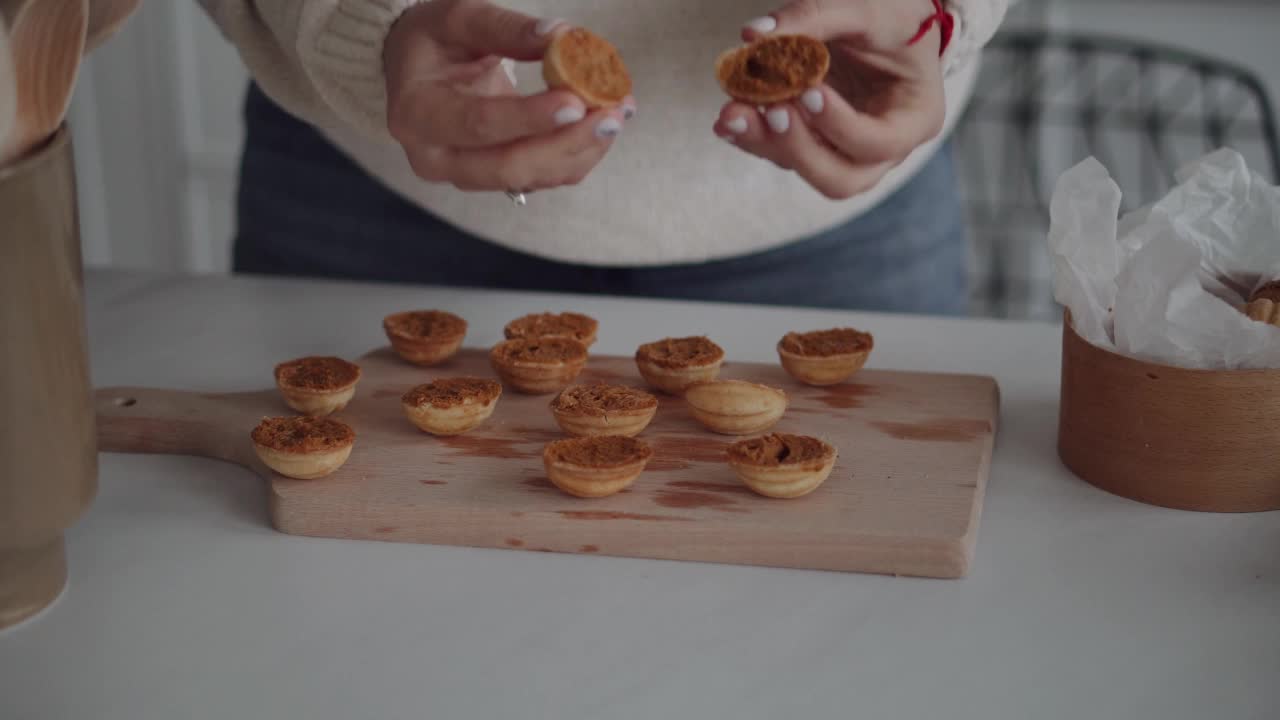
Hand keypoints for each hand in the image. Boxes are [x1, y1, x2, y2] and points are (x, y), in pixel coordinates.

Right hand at [384, 0, 633, 191]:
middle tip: (612, 111)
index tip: (575, 99)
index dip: (530, 118)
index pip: (479, 125)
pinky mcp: (496, 180)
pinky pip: (544, 177)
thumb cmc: (433, 40)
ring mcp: (467, 176)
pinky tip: (603, 122)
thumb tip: (561, 37)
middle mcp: (437, 158)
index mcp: (417, 115)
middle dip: (568, 141)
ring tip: (619, 109)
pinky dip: (579, 152)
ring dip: (583, 148)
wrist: (417, 72)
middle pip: (510, 166)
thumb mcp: (457, 19)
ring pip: (533, 177)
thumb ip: (504, 28)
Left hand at [714, 0, 945, 199]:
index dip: (838, 125)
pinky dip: (754, 135)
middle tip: (768, 112)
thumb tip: (753, 36)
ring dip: (764, 143)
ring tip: (731, 111)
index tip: (807, 91)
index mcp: (915, 118)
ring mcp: (847, 151)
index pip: (878, 142)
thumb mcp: (865, 8)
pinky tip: (728, 116)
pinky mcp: (815, 143)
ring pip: (804, 169)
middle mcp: (883, 148)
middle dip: (797, 150)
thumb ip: (814, 17)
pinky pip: (783, 150)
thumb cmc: (892, 15)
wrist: (891, 22)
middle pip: (841, 179)